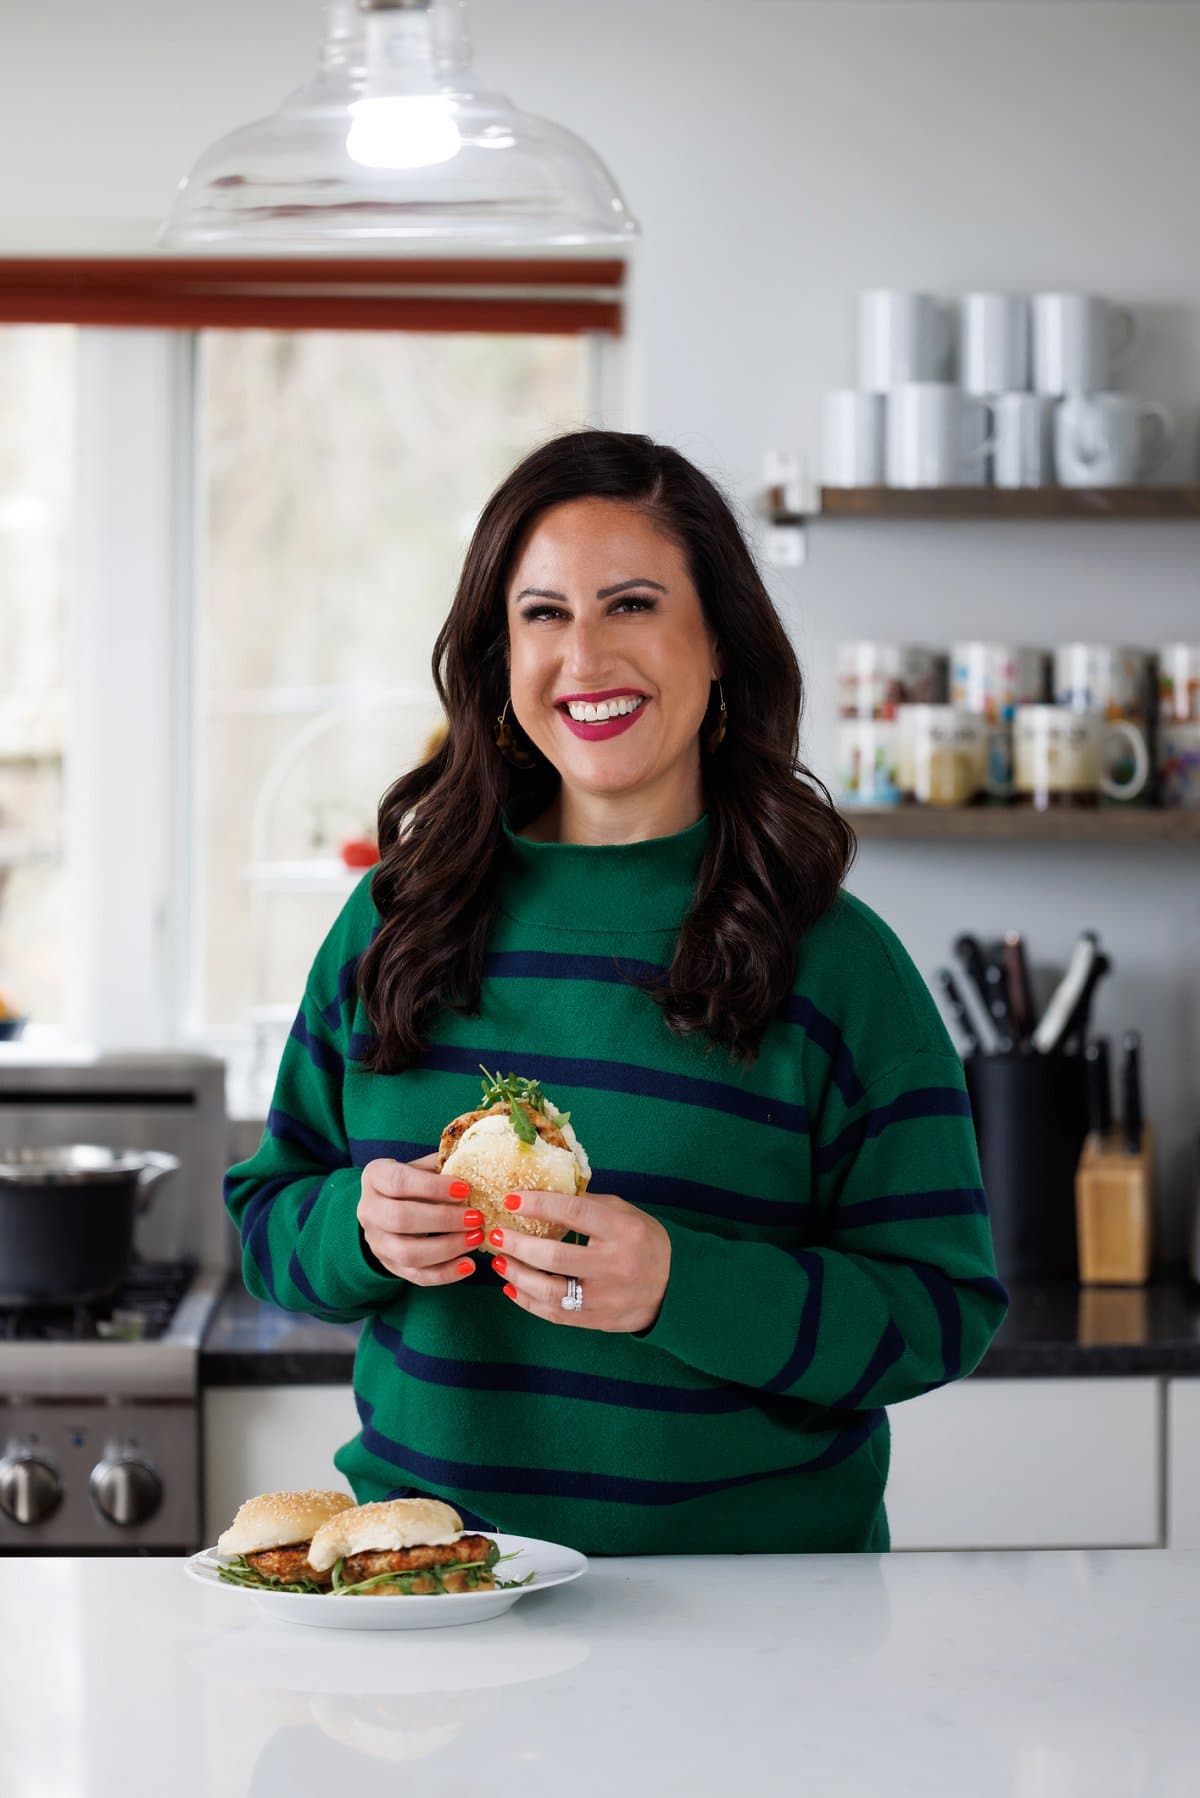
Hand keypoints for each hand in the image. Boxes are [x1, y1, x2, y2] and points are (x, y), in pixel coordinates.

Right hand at [356, 1152, 481, 1285]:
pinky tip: (468, 1265)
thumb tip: (476, 1167)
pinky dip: (445, 1273)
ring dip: (446, 1248)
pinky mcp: (391, 1265)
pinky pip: (417, 1276)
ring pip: (407, 1253)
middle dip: (443, 1219)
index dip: (432, 1186)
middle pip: (400, 1219)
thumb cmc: (416, 1182)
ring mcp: (377, 1242)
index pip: (398, 1182)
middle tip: (476, 1218)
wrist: (392, 1206)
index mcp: (375, 1177)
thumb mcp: (424, 1167)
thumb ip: (444, 1166)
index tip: (464, 1189)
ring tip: (476, 1238)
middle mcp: (368, 1210)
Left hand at [487, 1187, 670, 1333]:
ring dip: (517, 1276)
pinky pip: (556, 1314)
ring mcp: (607, 1298)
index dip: (539, 1205)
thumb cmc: (643, 1242)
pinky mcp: (600, 1321)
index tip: (511, 1200)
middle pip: (555, 1257)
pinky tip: (512, 1288)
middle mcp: (616, 1265)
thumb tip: (542, 1195)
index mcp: (624, 1230)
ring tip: (499, 1262)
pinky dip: (529, 1302)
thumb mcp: (626, 1214)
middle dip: (518, 1245)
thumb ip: (588, 1205)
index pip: (574, 1213)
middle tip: (495, 1235)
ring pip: (551, 1292)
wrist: (675, 1287)